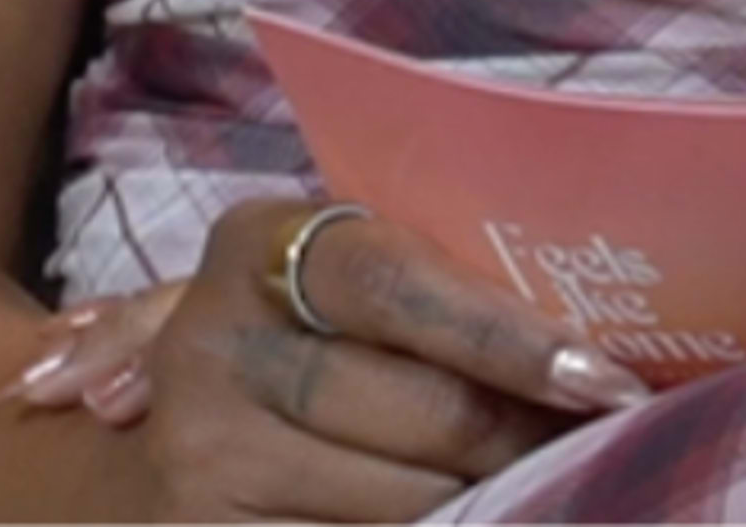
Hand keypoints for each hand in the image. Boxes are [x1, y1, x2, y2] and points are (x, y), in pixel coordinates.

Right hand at [0, 198, 653, 521]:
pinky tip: (467, 520)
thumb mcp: (327, 291)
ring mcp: (200, 459)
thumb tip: (582, 345)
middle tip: (598, 445)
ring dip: (490, 503)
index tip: (605, 382)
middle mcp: (214, 346)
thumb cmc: (286, 348)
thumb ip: (423, 291)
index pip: (403, 288)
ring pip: (403, 502)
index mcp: (259, 247)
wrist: (141, 453)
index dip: (510, 338)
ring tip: (546, 489)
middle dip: (524, 438)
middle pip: (420, 410)